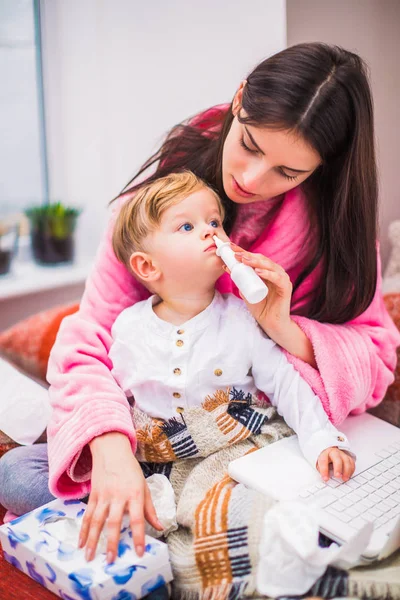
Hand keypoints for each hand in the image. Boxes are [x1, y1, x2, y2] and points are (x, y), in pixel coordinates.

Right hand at [78, 432, 162, 563]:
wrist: (112, 450)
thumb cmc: (131, 470)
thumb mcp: (144, 486)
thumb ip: (150, 509)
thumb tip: (159, 527)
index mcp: (135, 494)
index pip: (138, 519)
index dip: (138, 537)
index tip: (138, 553)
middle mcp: (118, 496)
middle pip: (114, 522)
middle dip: (112, 542)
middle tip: (110, 561)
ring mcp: (104, 495)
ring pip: (97, 520)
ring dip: (93, 540)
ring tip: (89, 557)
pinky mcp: (93, 495)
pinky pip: (87, 514)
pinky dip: (83, 530)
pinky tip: (81, 543)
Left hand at [229, 243, 292, 335]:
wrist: (270, 323)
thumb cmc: (260, 307)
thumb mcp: (245, 291)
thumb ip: (239, 280)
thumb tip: (226, 267)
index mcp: (266, 271)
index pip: (254, 258)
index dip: (243, 252)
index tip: (230, 248)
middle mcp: (275, 272)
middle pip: (261, 259)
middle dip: (248, 255)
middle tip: (235, 253)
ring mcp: (281, 278)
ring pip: (269, 266)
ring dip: (256, 262)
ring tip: (244, 260)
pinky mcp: (286, 287)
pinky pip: (278, 278)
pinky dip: (268, 274)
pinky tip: (258, 272)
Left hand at [317, 447, 355, 481]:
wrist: (330, 453)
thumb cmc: (325, 460)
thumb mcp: (320, 464)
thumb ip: (322, 471)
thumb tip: (325, 479)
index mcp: (324, 454)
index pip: (323, 461)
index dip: (324, 470)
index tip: (325, 479)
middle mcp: (334, 452)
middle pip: (337, 458)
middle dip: (338, 468)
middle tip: (337, 476)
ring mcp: (342, 454)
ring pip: (346, 460)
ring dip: (346, 470)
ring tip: (344, 479)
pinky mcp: (348, 457)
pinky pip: (351, 463)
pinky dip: (351, 470)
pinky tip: (348, 476)